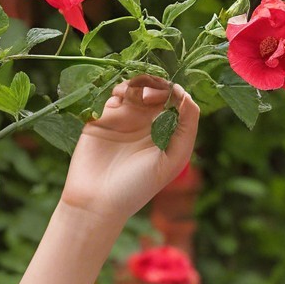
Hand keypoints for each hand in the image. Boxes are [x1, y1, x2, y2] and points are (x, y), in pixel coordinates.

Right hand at [59, 73, 198, 223]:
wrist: (97, 200)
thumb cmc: (138, 186)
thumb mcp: (173, 159)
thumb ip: (186, 128)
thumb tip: (187, 95)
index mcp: (167, 134)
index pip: (176, 102)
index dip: (175, 91)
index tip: (171, 92)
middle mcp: (147, 125)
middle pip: (156, 90)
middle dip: (156, 84)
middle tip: (151, 94)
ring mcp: (124, 120)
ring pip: (135, 88)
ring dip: (137, 84)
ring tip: (136, 95)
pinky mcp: (103, 118)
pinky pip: (113, 94)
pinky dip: (119, 90)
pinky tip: (120, 98)